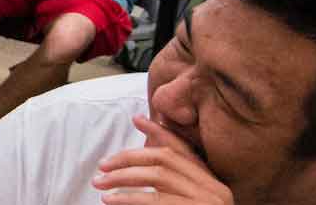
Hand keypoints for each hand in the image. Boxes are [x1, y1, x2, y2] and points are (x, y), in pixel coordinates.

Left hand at [91, 116, 231, 203]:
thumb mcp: (189, 200)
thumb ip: (175, 180)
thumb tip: (148, 148)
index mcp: (214, 185)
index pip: (186, 150)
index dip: (161, 133)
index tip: (137, 120)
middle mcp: (214, 191)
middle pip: (165, 160)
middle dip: (130, 158)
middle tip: (102, 167)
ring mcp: (204, 204)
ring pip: (157, 177)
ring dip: (123, 177)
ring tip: (100, 184)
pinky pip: (154, 203)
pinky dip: (129, 199)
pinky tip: (111, 202)